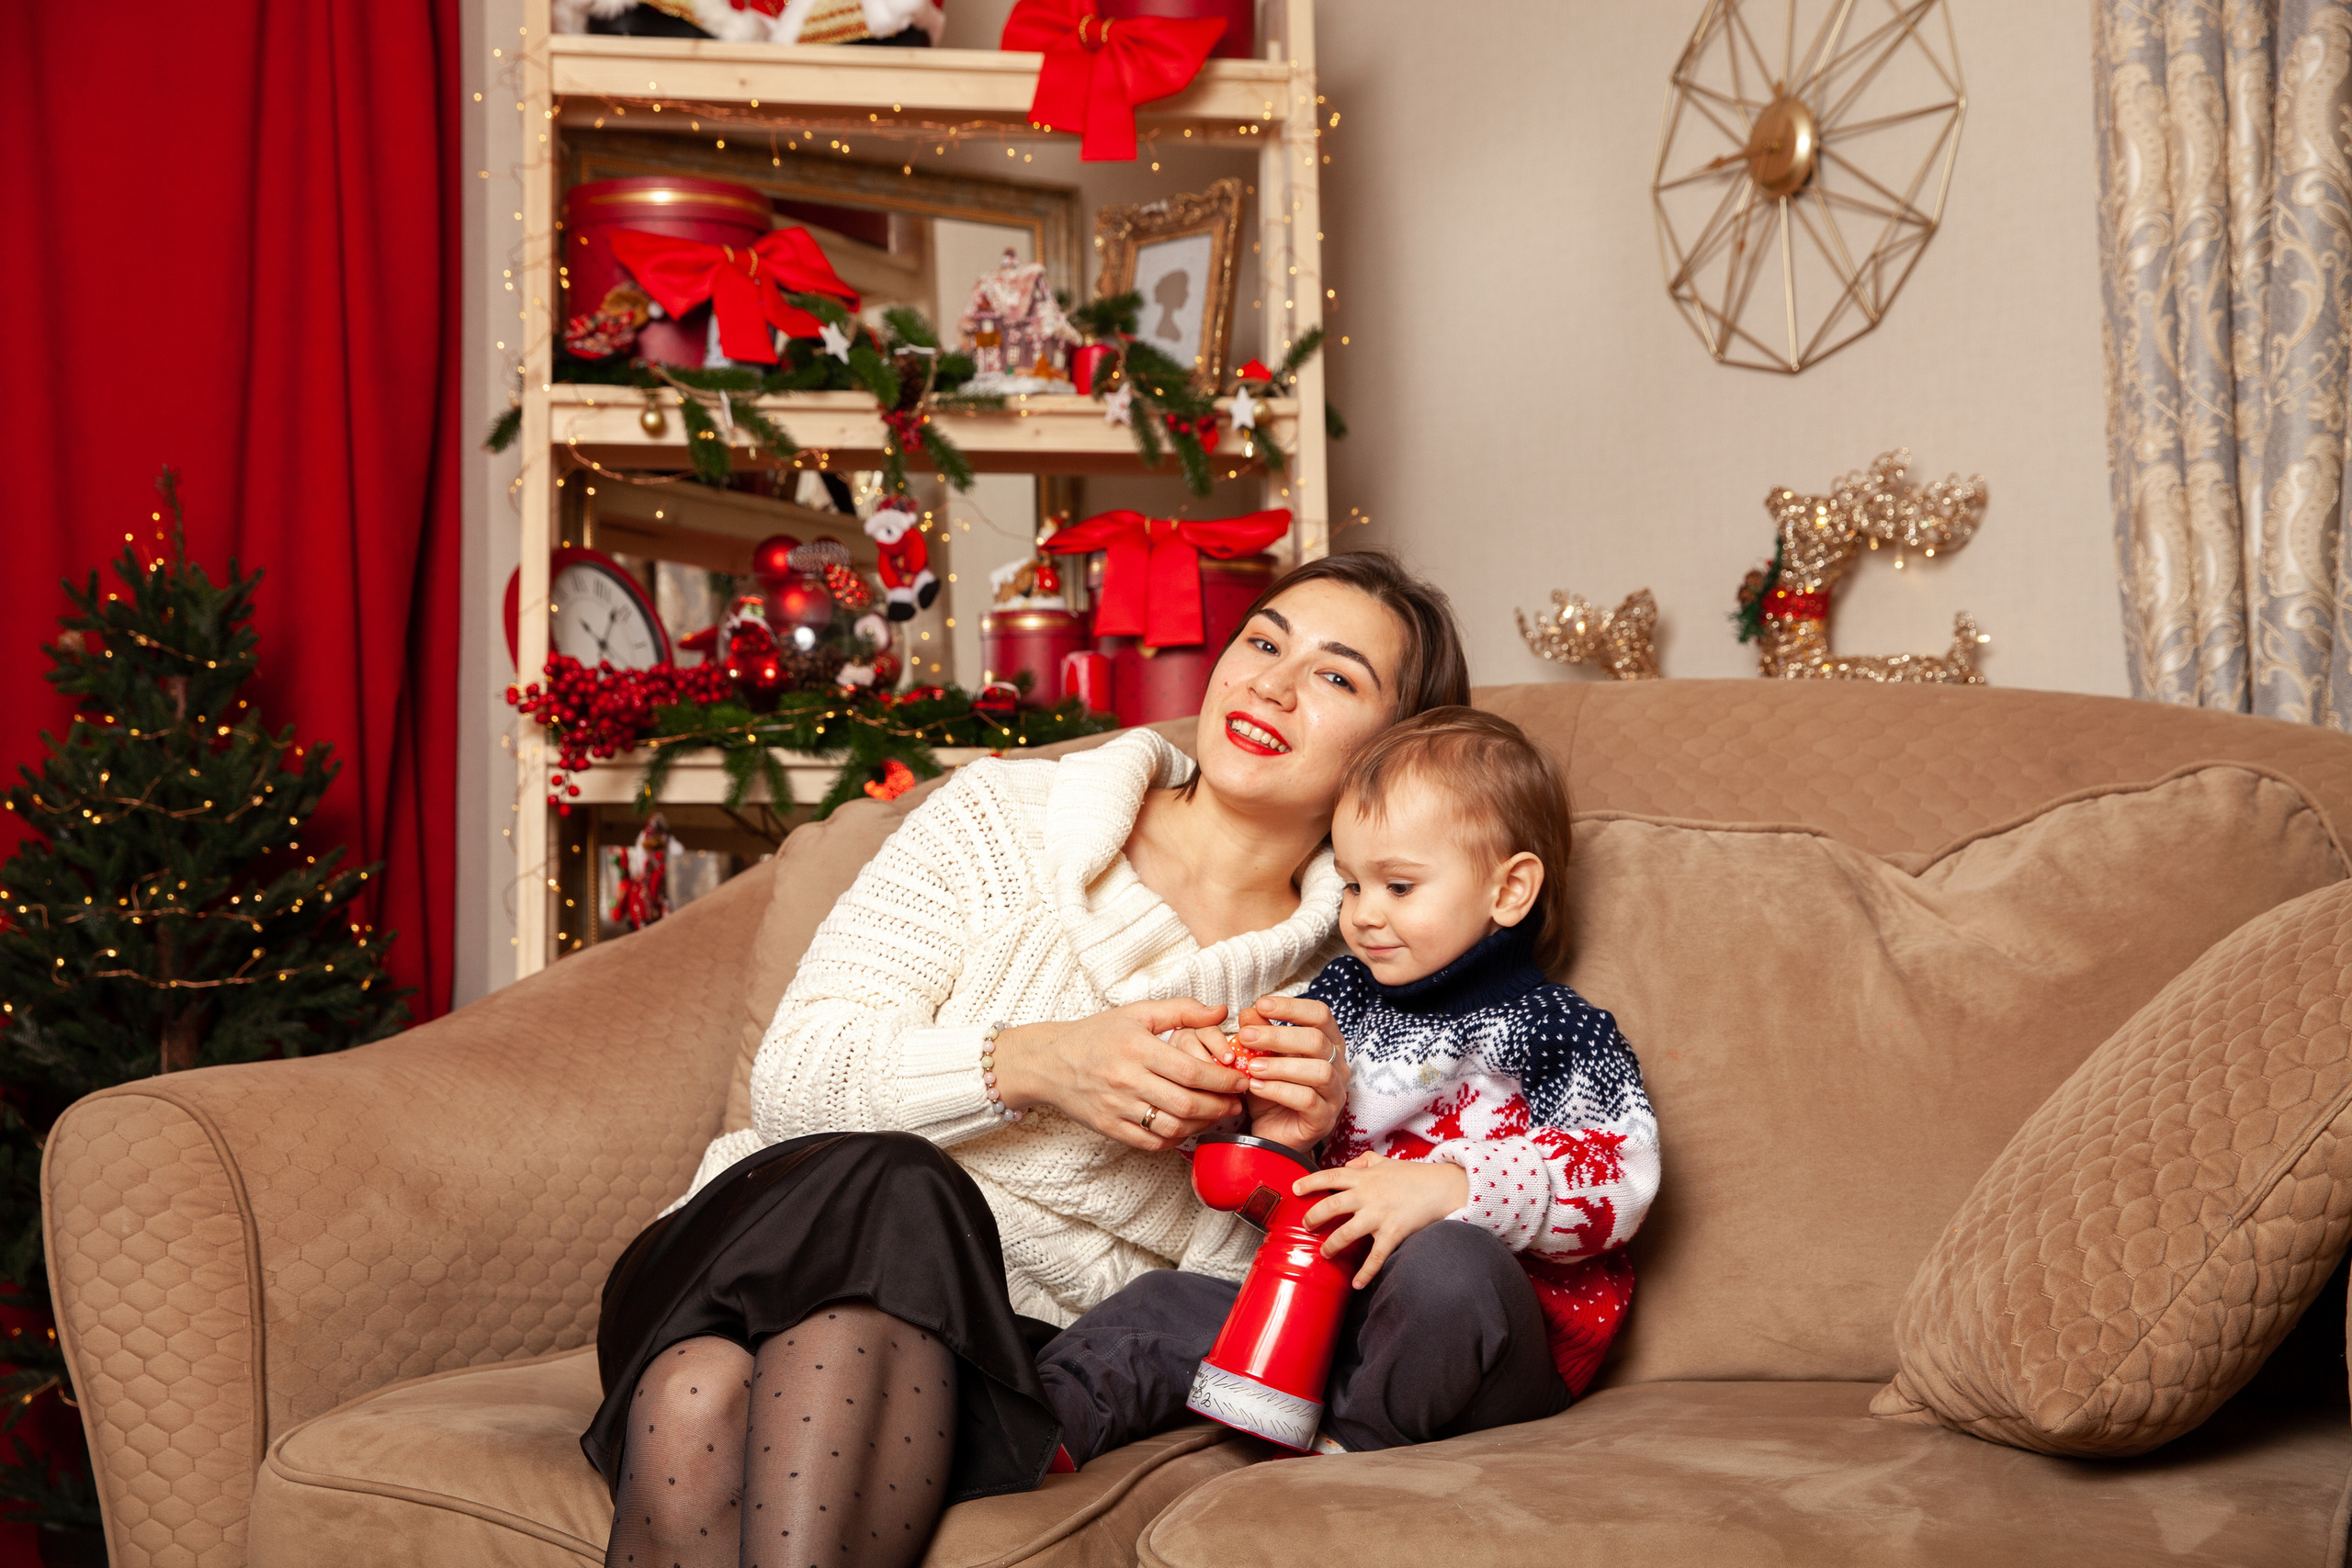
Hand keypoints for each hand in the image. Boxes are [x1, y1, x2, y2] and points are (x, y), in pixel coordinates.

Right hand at [990, 999, 1249, 1152]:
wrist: (1049, 1061)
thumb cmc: (1097, 1034)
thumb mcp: (1138, 1012)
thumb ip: (1183, 1010)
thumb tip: (1222, 1012)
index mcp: (1137, 1048)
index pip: (1191, 1070)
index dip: (1223, 1079)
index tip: (1241, 1079)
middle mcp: (1127, 1080)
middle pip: (1186, 1103)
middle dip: (1219, 1106)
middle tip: (1236, 1102)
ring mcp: (1117, 1108)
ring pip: (1172, 1126)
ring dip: (1202, 1124)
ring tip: (1216, 1114)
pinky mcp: (1109, 1128)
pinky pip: (1151, 1141)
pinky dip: (1175, 1137)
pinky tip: (1187, 1126)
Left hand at [1217, 996, 1348, 1154]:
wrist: (1270, 1134)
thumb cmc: (1271, 1092)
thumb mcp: (1260, 1059)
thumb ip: (1258, 1035)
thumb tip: (1250, 1012)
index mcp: (1328, 1045)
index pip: (1320, 1015)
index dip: (1292, 1007)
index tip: (1261, 1005)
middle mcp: (1338, 1067)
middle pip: (1317, 1041)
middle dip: (1278, 1036)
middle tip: (1246, 1037)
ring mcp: (1335, 1094)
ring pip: (1319, 1071)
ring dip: (1281, 1066)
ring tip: (1252, 1067)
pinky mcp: (1325, 1119)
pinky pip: (1308, 1100)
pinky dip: (1279, 1090)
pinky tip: (1256, 1088)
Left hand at [1293, 1154, 1469, 1287]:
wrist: (1442, 1187)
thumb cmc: (1414, 1176)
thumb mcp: (1387, 1162)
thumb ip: (1365, 1161)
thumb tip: (1348, 1164)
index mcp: (1364, 1177)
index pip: (1330, 1177)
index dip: (1310, 1183)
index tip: (1294, 1190)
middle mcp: (1367, 1195)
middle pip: (1330, 1206)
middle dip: (1313, 1217)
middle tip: (1305, 1226)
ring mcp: (1379, 1215)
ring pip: (1346, 1233)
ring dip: (1331, 1245)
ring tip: (1324, 1253)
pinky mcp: (1393, 1232)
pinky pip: (1375, 1257)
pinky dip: (1365, 1273)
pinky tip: (1357, 1285)